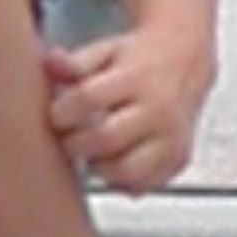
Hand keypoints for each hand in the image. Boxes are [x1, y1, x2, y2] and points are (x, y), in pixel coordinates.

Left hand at [43, 24, 214, 195]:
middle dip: (75, 144)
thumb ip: (75, 62)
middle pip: (106, 138)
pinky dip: (120, 182)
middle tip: (67, 138)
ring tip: (90, 151)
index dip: (61, 112)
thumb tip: (51, 63)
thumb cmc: (138, 60)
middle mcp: (159, 109)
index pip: (88, 99)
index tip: (55, 116)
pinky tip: (111, 162)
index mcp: (137, 77)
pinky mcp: (179, 159)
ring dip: (97, 167)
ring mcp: (172, 138)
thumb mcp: (106, 51)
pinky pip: (143, 185)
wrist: (185, 61)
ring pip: (126, 171)